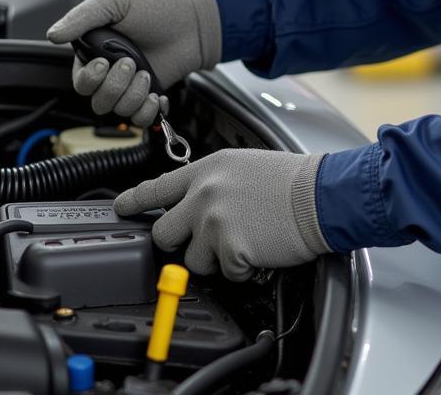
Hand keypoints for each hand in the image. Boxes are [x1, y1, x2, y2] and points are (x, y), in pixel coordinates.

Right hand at [47, 0, 221, 125]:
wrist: (194, 20)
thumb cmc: (155, 6)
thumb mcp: (116, 0)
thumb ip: (83, 16)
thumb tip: (52, 35)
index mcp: (96, 51)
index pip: (80, 80)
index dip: (89, 77)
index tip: (104, 62)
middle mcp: (110, 72)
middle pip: (96, 100)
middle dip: (114, 86)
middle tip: (131, 63)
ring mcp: (130, 86)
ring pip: (117, 110)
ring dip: (133, 95)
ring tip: (147, 74)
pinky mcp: (150, 96)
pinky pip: (140, 119)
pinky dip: (148, 111)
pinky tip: (157, 95)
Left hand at [114, 149, 329, 281]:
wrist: (320, 194)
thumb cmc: (291, 180)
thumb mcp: (243, 166)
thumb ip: (212, 183)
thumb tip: (194, 205)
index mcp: (207, 170)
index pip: (158, 186)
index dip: (134, 200)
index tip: (120, 207)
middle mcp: (203, 194)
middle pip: (164, 232)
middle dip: (181, 242)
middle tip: (206, 240)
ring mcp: (214, 222)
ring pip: (193, 260)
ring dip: (216, 258)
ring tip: (245, 238)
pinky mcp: (229, 249)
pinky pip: (225, 273)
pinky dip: (242, 269)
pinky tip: (260, 248)